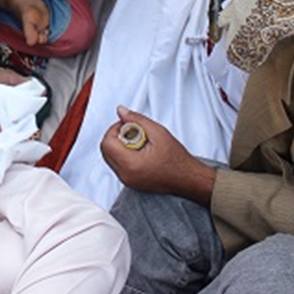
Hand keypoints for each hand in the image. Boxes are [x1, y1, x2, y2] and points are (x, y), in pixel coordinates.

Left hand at [100, 106, 214, 202]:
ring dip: (119, 145)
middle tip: (133, 132)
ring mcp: (126, 180)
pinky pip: (117, 165)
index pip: (107, 143)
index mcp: (130, 164)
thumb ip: (136, 119)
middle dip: (116, 136)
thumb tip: (121, 111)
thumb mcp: (158, 132)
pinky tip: (139, 150)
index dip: (115, 129)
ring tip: (138, 141)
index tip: (128, 125)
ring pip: (110, 157)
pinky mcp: (129, 182)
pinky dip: (123, 154)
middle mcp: (125, 175)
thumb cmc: (177, 159)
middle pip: (105, 150)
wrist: (187, 178)